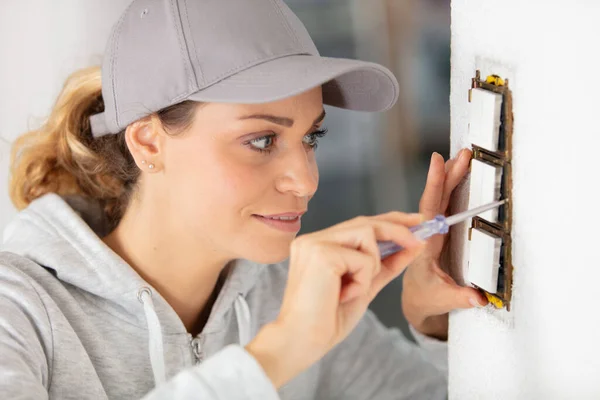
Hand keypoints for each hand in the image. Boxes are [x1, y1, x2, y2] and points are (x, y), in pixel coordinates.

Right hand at [246, 213, 425, 387]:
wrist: (302, 342)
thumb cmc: (326, 320)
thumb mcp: (364, 287)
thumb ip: (384, 265)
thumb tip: (413, 245)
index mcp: (318, 245)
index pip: (358, 224)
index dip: (390, 220)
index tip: (416, 221)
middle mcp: (313, 239)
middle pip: (364, 222)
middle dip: (398, 229)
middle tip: (420, 240)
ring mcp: (315, 243)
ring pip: (366, 234)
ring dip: (373, 264)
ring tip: (356, 288)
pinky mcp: (321, 254)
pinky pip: (362, 258)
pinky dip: (362, 280)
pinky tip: (344, 295)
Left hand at [402, 149, 487, 340]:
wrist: (416, 298)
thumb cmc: (425, 296)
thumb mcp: (440, 299)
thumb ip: (458, 297)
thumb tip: (477, 297)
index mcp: (425, 244)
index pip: (429, 209)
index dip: (433, 184)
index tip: (436, 162)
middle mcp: (426, 232)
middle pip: (437, 198)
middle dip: (448, 174)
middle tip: (464, 153)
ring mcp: (431, 229)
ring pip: (440, 197)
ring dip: (451, 177)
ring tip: (462, 157)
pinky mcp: (438, 230)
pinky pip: (443, 203)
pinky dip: (451, 187)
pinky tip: (459, 175)